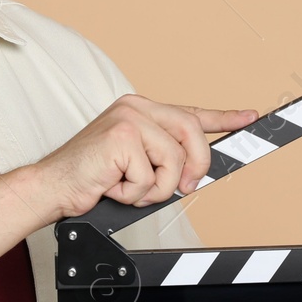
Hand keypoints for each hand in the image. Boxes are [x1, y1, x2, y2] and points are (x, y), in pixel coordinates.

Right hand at [37, 95, 256, 219]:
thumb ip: (166, 162)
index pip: (190, 112)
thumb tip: (196, 172)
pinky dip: (135, 194)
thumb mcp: (138, 167)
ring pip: (174, 161)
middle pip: (192, 133)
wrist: (52, 187)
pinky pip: (151, 177)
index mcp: (141, 110)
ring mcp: (128, 119)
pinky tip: (112, 187)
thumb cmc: (92, 179)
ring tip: (129, 188)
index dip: (224, 117)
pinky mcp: (121, 137)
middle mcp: (136, 107)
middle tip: (183, 187)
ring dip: (156, 189)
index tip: (249, 117)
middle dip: (195, 166)